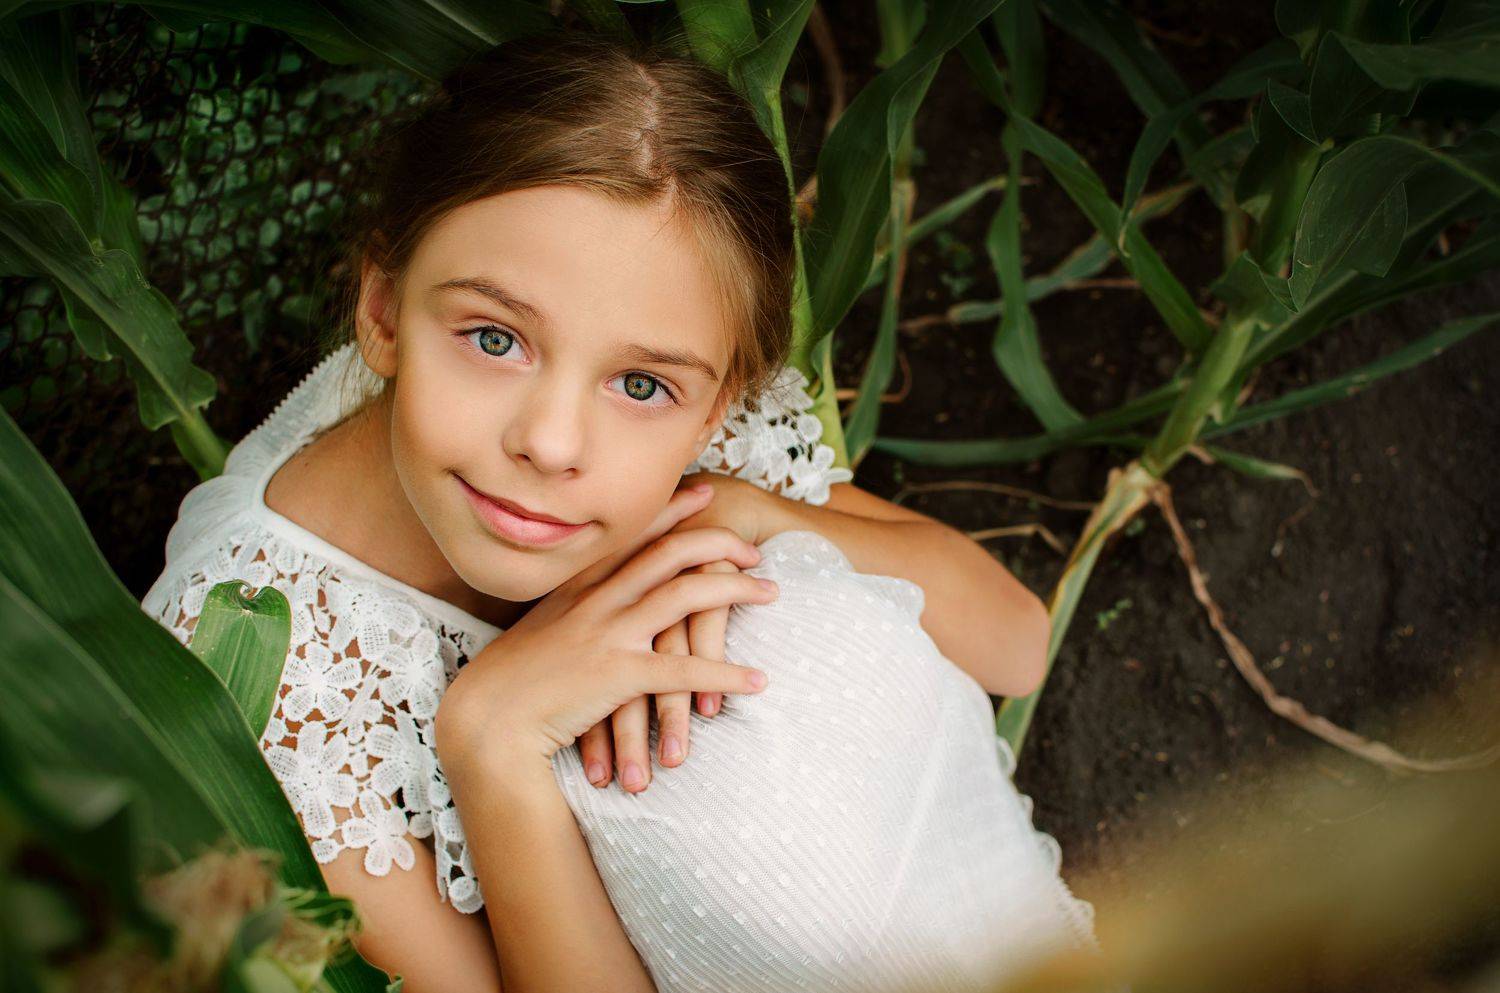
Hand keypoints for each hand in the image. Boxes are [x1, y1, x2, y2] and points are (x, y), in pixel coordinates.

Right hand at [432, 484, 778, 781]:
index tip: (705, 491)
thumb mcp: (541, 629)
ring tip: (772, 593)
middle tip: (753, 548)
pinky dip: (726, 673)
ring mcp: (607, 634)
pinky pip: (685, 671)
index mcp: (578, 585)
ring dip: (736, 591)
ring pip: (685, 597)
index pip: (632, 533)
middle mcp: (596, 599)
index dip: (672, 509)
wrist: (486, 720)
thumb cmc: (514, 680)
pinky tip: (758, 680)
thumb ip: (572, 611)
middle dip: (718, 542)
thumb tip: (600, 606)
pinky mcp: (617, 675)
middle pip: (669, 553)